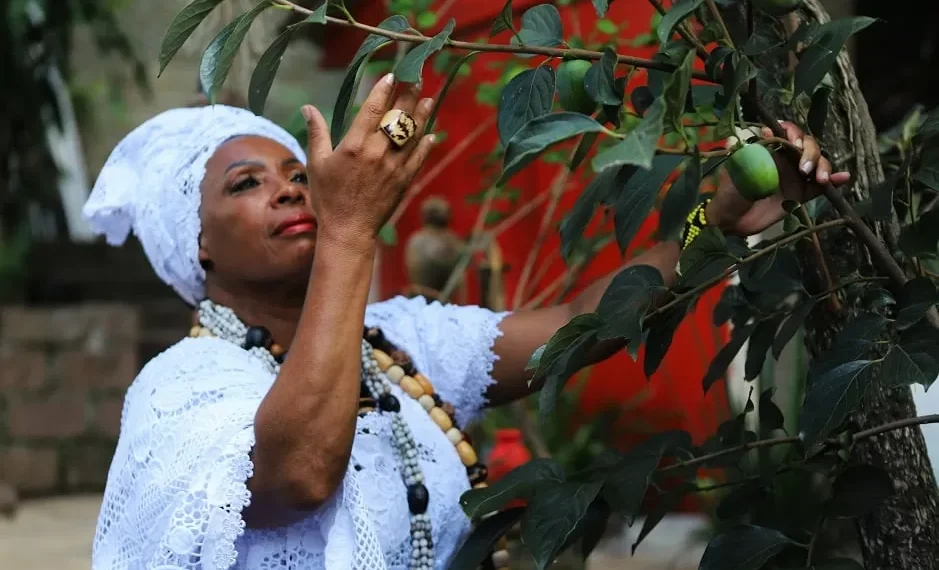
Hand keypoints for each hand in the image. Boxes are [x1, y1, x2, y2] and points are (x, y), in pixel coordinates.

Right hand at [301, 74, 435, 246]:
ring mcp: (393, 167)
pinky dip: (426, 144)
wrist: (348, 230)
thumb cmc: (328, 197)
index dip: (384, 90)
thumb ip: (317, 133)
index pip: (373, 109)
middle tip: (417, 80)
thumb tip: (308, 107)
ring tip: (429, 99)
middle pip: (397, 117)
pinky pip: (419, 157)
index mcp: (354, 145)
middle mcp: (377, 152)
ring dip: (422, 115)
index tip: (392, 75)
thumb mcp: (316, 163)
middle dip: (408, 96)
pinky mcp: (404, 181)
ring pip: (412, 134)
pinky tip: (432, 132)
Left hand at [705, 121, 850, 236]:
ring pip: (818, 164)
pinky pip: (820, 186)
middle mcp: (786, 159)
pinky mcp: (801, 194)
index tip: (794, 144)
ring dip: (823, 167)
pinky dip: (834, 181)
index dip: (794, 133)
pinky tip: (843, 178)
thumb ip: (750, 152)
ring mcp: (795, 176)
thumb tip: (762, 132)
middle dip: (810, 153)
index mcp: (771, 149)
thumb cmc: (729, 192)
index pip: (788, 132)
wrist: (731, 221)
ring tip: (819, 179)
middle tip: (804, 169)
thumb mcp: (736, 169)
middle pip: (808, 146)